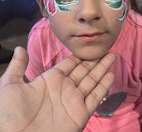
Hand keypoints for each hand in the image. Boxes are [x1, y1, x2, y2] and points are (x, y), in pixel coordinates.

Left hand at [0, 47, 114, 131]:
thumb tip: (19, 48)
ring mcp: (73, 101)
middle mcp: (64, 88)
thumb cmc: (8, 114)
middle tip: (106, 49)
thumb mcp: (9, 85)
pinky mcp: (80, 114)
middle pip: (84, 70)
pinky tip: (110, 76)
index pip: (69, 64)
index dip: (80, 56)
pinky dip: (103, 87)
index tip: (89, 47)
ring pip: (92, 81)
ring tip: (112, 57)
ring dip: (102, 69)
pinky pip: (95, 98)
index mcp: (50, 80)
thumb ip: (18, 66)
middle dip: (95, 60)